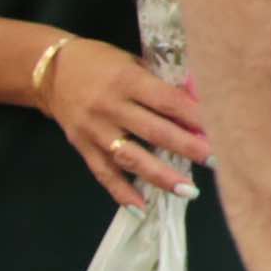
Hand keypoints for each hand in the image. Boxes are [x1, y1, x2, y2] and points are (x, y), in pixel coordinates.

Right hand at [43, 41, 208, 206]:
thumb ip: (162, 83)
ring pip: (131, 157)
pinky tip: (141, 208)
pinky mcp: (81, 146)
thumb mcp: (133, 62)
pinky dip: (121, 192)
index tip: (221, 129)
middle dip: (187, 148)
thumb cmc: (102, 62)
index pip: (166, 101)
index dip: (194, 116)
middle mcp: (110, 106)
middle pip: (154, 131)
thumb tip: (202, 100)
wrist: (49, 70)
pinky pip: (103, 173)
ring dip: (161, 176)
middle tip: (216, 161)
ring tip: (188, 190)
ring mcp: (94, 129)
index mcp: (126, 80)